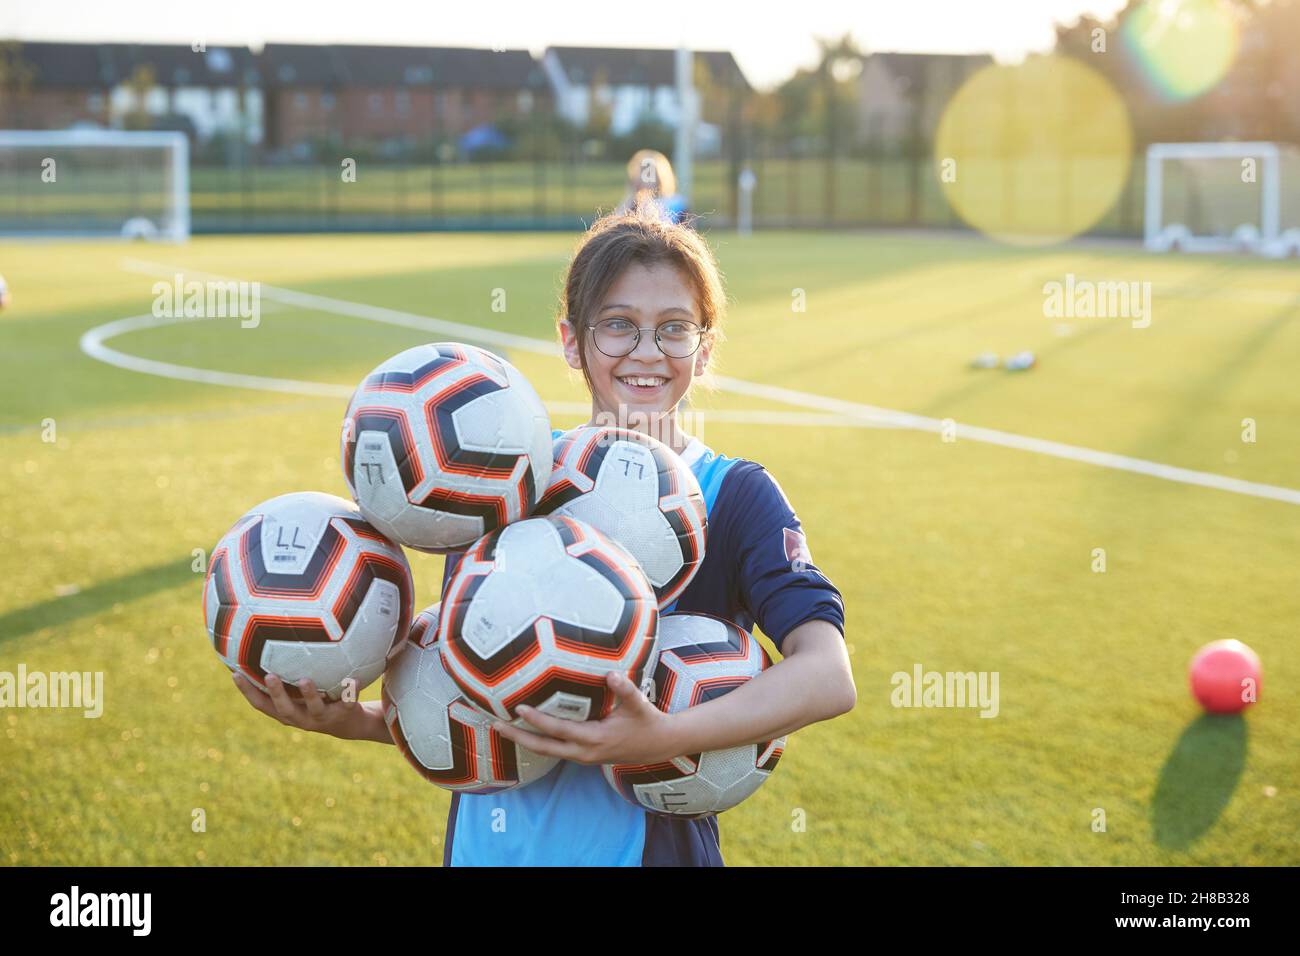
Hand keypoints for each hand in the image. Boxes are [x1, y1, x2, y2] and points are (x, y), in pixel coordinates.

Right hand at [232, 671, 386, 742]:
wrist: (349, 724)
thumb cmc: (316, 700)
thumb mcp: (297, 693)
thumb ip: (284, 675)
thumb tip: (265, 642)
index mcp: (286, 712)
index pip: (261, 703)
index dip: (246, 691)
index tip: (234, 673)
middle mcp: (301, 717)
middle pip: (284, 708)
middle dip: (276, 693)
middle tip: (269, 675)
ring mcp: (322, 717)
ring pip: (314, 708)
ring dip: (309, 694)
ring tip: (305, 680)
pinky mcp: (344, 714)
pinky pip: (348, 702)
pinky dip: (350, 691)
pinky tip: (354, 679)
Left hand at [493, 672, 678, 765]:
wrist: (657, 745)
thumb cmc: (646, 721)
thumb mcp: (638, 704)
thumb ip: (624, 689)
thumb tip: (610, 673)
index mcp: (594, 739)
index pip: (559, 730)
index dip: (538, 720)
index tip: (518, 708)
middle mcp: (584, 752)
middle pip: (544, 747)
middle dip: (518, 737)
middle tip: (495, 725)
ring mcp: (583, 756)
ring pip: (547, 750)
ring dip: (525, 740)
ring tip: (502, 728)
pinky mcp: (583, 755)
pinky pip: (556, 749)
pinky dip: (539, 740)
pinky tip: (527, 730)